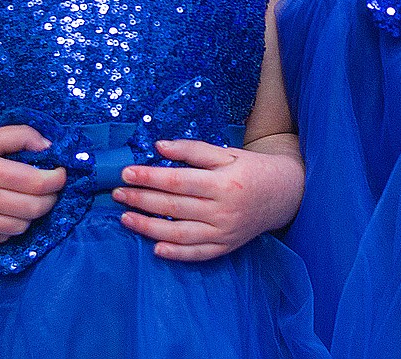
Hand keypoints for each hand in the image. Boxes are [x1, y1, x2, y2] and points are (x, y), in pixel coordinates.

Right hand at [0, 125, 66, 243]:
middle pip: (32, 209)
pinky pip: (0, 238)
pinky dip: (12, 226)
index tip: (62, 171)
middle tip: (52, 185)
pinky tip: (10, 209)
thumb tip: (48, 146)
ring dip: (32, 214)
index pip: (36, 183)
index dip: (57, 179)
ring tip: (31, 196)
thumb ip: (19, 136)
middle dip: (50, 198)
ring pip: (19, 227)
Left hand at [111, 138, 304, 261]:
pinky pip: (197, 254)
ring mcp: (224, 232)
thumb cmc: (250, 168)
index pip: (177, 180)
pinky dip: (175, 254)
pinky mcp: (226, 247)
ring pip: (180, 234)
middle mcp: (222, 210)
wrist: (284, 193)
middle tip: (117, 194)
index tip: (126, 172)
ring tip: (125, 219)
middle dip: (141, 200)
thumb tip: (159, 146)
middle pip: (174, 207)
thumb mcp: (226, 152)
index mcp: (222, 182)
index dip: (149, 176)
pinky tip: (154, 248)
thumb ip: (193, 150)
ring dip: (149, 227)